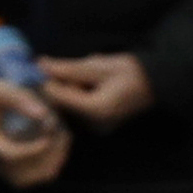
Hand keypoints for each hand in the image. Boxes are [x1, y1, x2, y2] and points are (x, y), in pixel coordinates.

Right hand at [0, 77, 66, 187]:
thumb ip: (17, 98)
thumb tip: (43, 115)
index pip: (8, 155)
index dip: (32, 150)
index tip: (50, 133)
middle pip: (20, 175)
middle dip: (46, 158)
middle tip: (62, 135)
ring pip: (28, 180)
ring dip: (50, 163)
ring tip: (63, 138)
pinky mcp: (6, 170)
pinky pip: (30, 177)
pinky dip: (48, 165)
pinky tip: (57, 145)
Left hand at [38, 52, 154, 131]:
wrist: (153, 83)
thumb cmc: (128, 72)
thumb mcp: (96, 65)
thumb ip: (67, 68)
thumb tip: (39, 64)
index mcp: (95, 110)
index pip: (58, 97)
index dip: (46, 81)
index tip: (40, 66)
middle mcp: (94, 125)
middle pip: (60, 105)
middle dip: (59, 86)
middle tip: (69, 70)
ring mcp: (97, 128)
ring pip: (67, 108)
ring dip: (68, 91)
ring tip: (85, 78)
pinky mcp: (97, 126)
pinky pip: (76, 111)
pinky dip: (75, 97)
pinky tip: (87, 86)